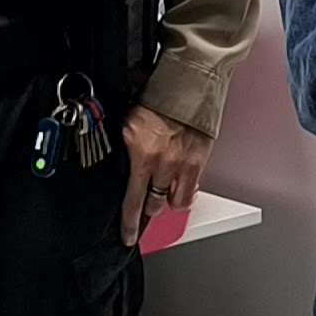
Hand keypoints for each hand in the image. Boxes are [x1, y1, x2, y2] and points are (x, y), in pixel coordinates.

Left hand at [121, 104, 209, 247]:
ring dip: (165, 201)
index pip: (130, 199)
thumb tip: (117, 155)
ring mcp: (179, 164)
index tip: (128, 235)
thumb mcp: (129, 116)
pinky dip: (184, 194)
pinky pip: (189, 193)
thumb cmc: (161, 91)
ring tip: (163, 193)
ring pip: (171, 203)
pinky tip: (180, 187)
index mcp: (137, 149)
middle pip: (150, 204)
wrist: (191, 79)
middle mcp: (158, 161)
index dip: (129, 223)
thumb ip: (125, 141)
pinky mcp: (197, 162)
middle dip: (146, 207)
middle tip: (144, 207)